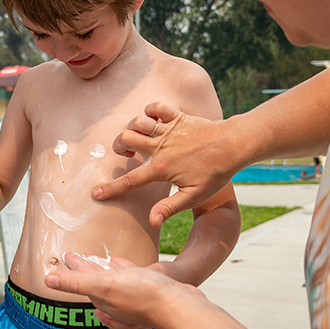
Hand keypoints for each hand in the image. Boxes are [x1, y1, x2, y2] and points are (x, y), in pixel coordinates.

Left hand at [46, 252, 203, 328]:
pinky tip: (124, 264)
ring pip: (113, 280)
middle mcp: (116, 301)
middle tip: (76, 256)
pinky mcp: (149, 292)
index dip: (73, 266)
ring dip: (104, 269)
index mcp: (102, 298)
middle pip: (96, 281)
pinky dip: (123, 270)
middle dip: (85, 269)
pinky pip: (131, 278)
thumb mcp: (104, 285)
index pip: (82, 280)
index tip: (66, 255)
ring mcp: (133, 298)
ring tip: (98, 259)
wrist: (181, 306)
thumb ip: (76, 282)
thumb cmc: (143, 295)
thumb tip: (47, 280)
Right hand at [92, 101, 247, 225]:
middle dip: (118, 147)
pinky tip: (153, 120)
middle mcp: (160, 147)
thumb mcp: (194, 196)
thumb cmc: (215, 174)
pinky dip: (150, 111)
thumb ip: (170, 207)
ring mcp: (168, 130)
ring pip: (136, 122)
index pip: (131, 181)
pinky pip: (156, 107)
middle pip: (125, 140)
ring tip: (138, 138)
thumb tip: (152, 221)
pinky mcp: (177, 117)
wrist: (233, 146)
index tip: (96, 193)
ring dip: (132, 129)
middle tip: (127, 155)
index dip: (111, 189)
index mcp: (162, 169)